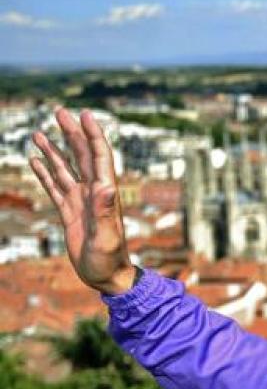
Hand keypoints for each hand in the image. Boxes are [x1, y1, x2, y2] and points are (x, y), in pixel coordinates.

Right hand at [29, 107, 136, 295]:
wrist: (107, 277)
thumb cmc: (109, 260)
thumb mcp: (106, 238)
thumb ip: (105, 213)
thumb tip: (105, 187)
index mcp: (105, 194)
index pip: (99, 157)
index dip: (93, 135)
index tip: (84, 114)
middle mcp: (94, 194)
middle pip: (82, 156)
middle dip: (71, 133)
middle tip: (59, 111)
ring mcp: (81, 202)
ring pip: (65, 169)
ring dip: (53, 150)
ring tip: (38, 132)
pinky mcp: (69, 213)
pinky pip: (55, 188)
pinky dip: (45, 173)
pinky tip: (35, 161)